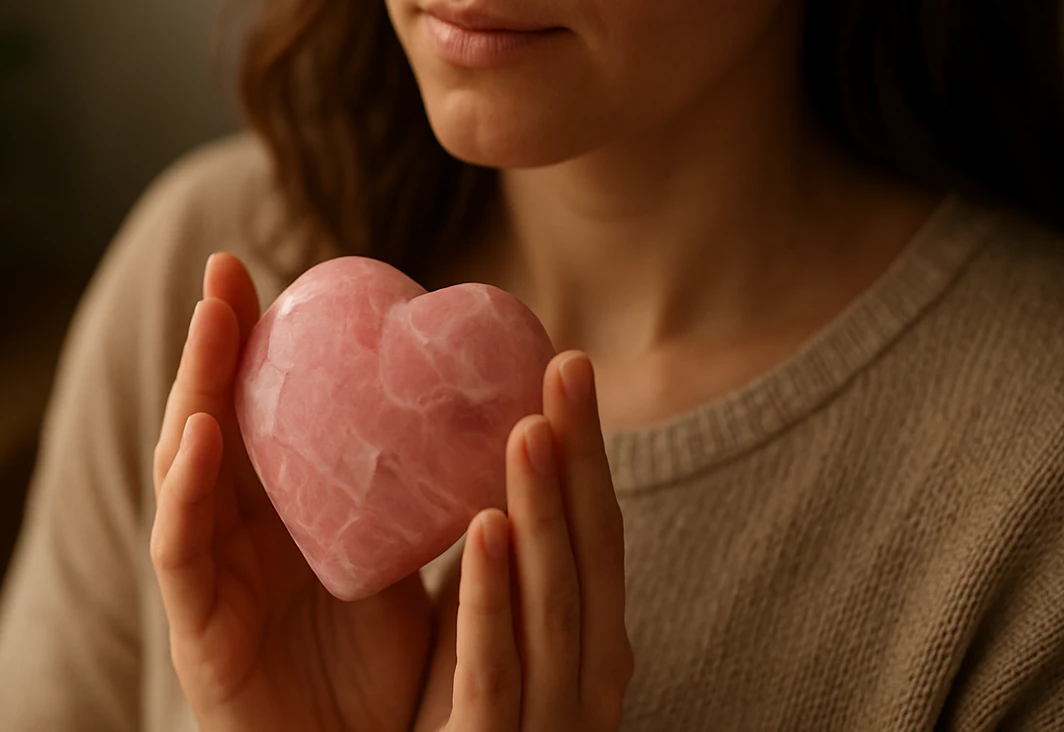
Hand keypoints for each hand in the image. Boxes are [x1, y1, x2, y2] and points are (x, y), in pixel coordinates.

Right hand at [150, 253, 432, 731]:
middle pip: (212, 420)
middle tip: (225, 270)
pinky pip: (182, 550)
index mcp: (280, 512)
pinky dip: (185, 487)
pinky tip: (202, 433)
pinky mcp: (197, 630)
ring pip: (185, 467)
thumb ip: (424, 495)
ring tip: (214, 319)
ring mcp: (208, 578)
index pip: (259, 411)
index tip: (266, 269)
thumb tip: (496, 406)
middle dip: (213, 344)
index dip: (256, 341)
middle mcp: (234, 534)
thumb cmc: (388, 671)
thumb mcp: (406, 560)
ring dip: (193, 389)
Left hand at [414, 352, 634, 731]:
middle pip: (592, 560)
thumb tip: (468, 473)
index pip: (595, 538)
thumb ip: (493, 578)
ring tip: (528, 428)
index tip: (566, 366)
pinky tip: (483, 529)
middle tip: (565, 367)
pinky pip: (493, 674)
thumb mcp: (486, 649)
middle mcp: (581, 684)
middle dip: (581, 462)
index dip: (589, 454)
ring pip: (555, 609)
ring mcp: (543, 725)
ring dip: (544, 514)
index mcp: (582, 649)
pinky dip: (492, 600)